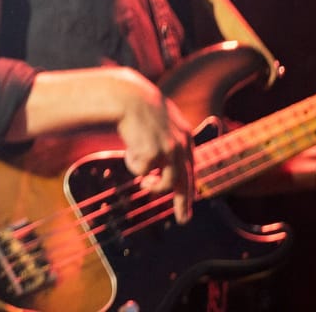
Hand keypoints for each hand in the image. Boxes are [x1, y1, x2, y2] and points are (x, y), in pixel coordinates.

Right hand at [110, 69, 195, 222]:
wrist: (125, 95)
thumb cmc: (134, 105)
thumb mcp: (156, 120)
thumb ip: (164, 136)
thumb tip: (159, 160)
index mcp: (185, 136)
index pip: (190, 167)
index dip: (189, 185)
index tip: (187, 199)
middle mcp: (182, 145)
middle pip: (185, 181)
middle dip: (183, 202)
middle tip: (183, 219)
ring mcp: (169, 150)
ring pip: (165, 183)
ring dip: (152, 185)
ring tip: (144, 183)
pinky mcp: (154, 154)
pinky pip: (140, 171)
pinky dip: (131, 163)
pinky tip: (127, 149)